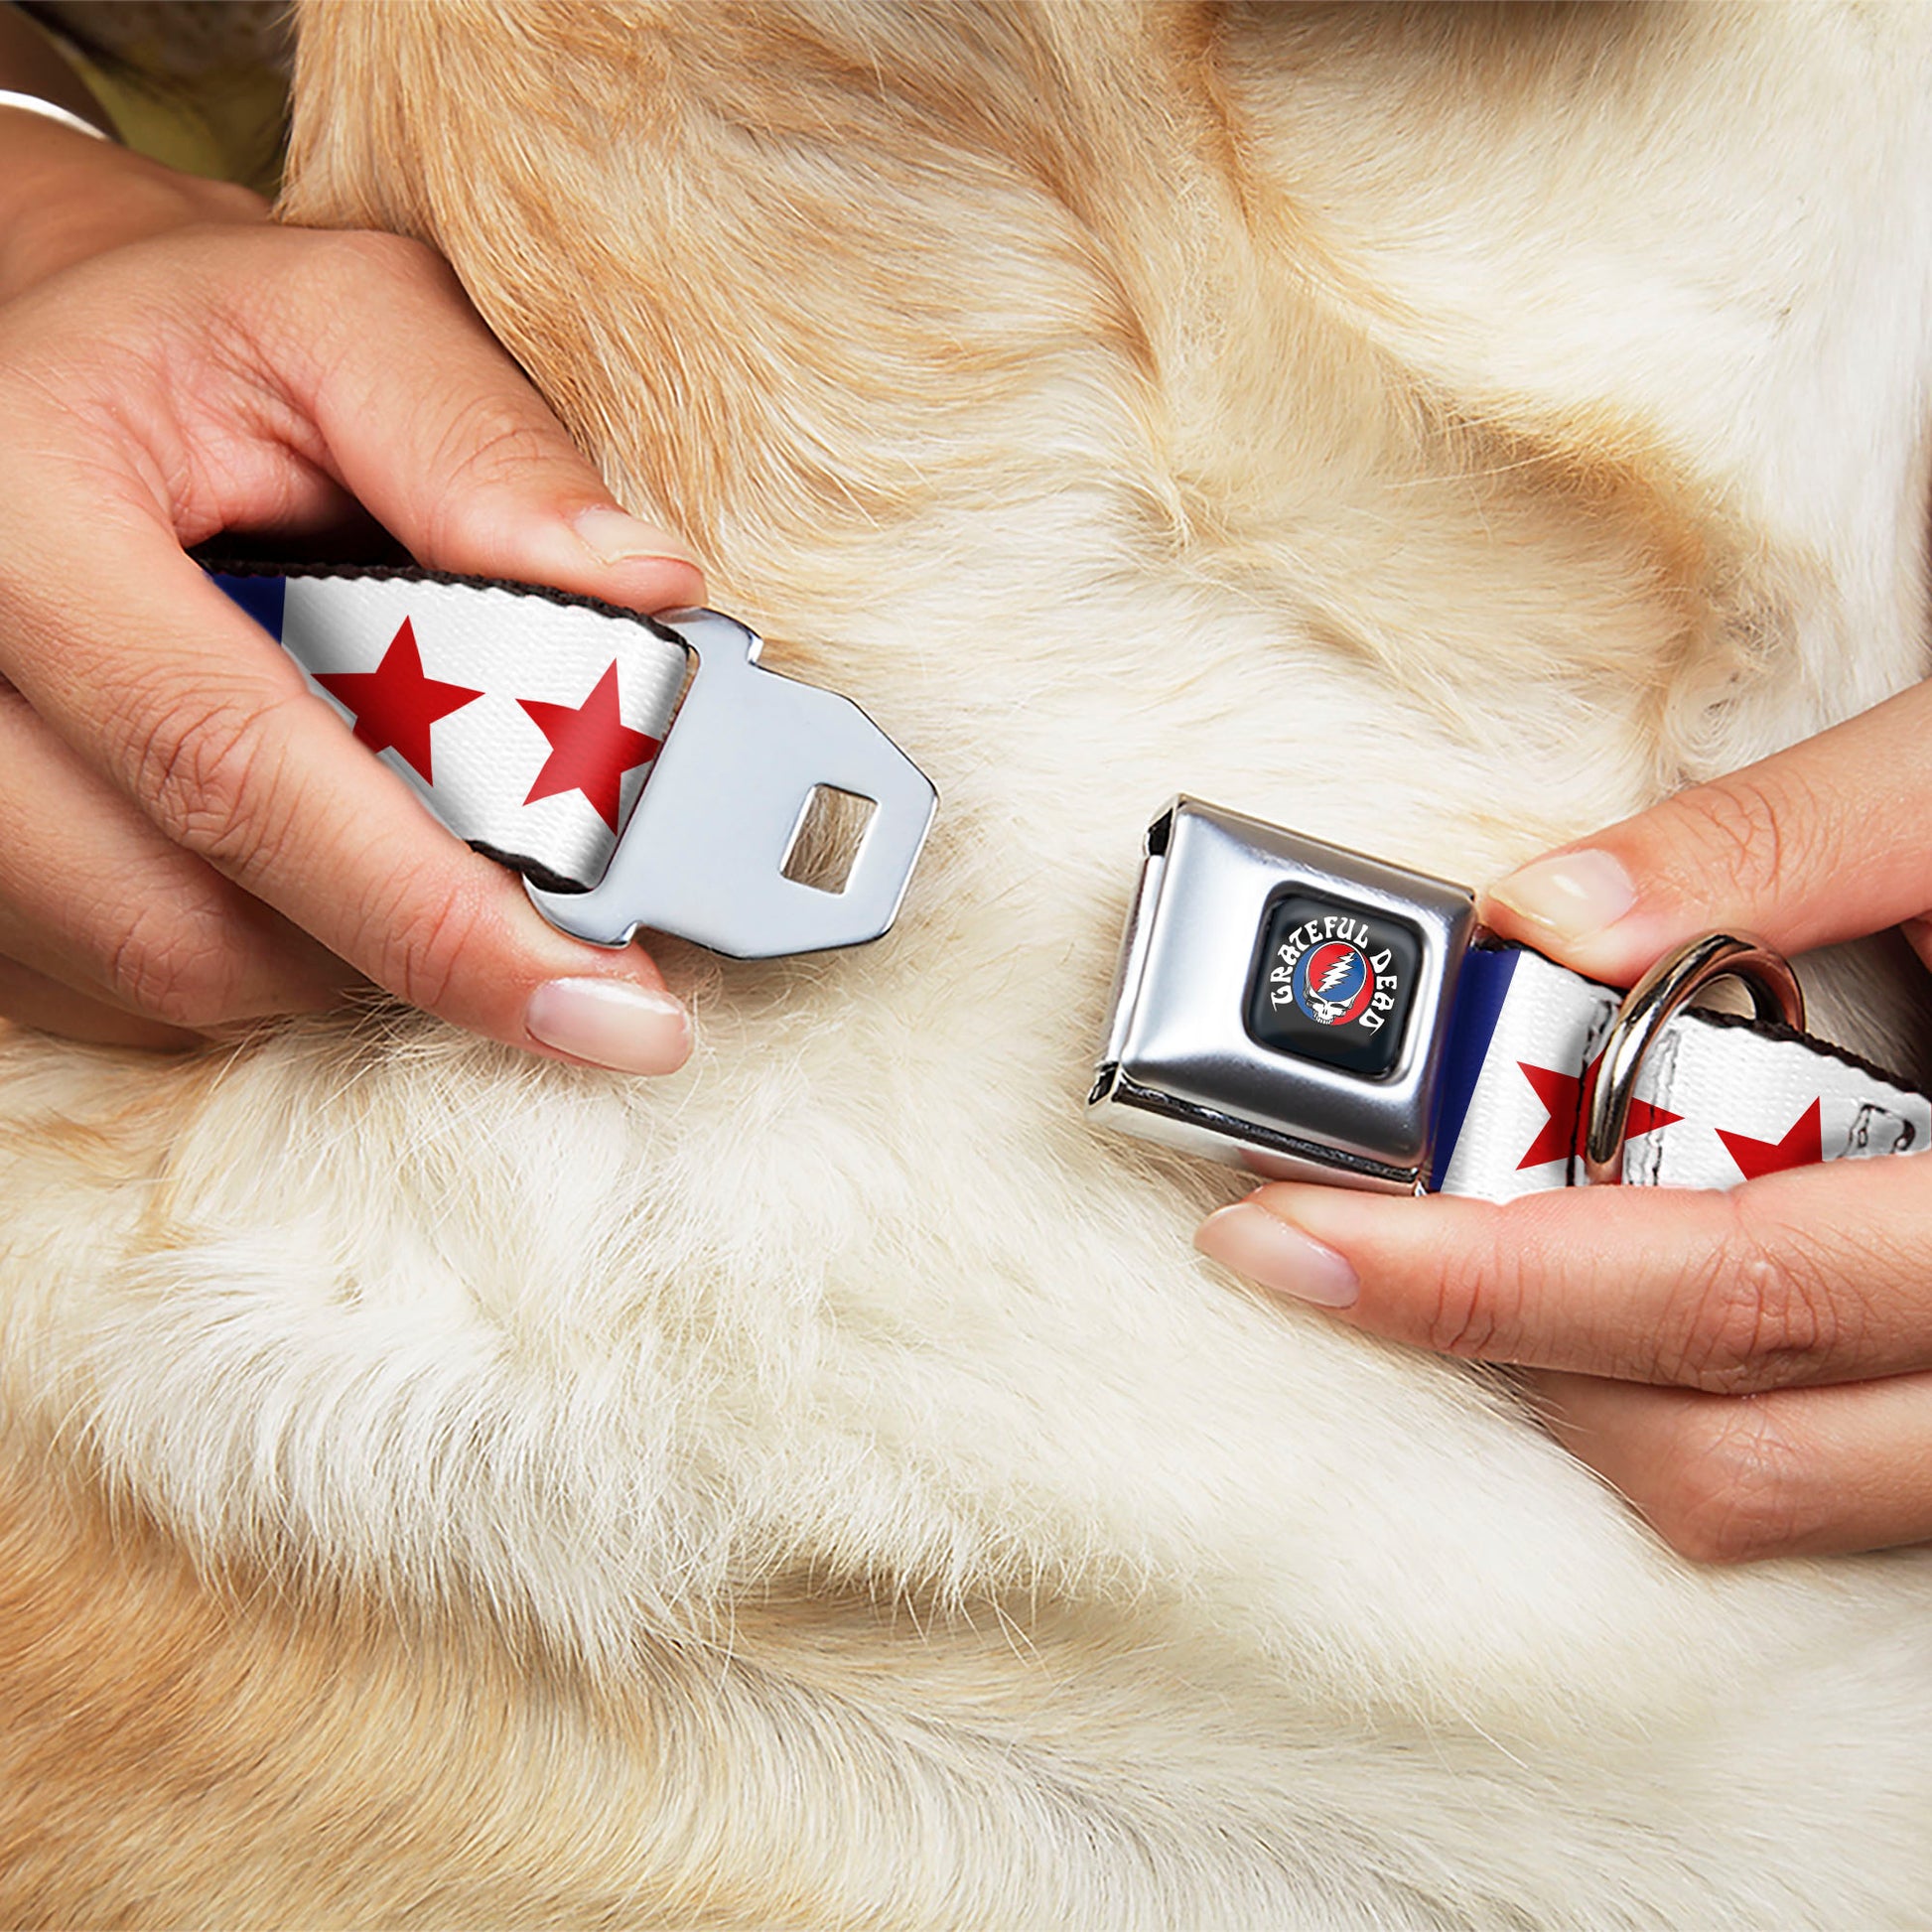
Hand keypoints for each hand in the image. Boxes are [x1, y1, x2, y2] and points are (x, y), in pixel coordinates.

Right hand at [0, 114, 704, 1067]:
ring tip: (431, 847)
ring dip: (343, 948)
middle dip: (411, 948)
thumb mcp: (341, 321)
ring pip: (165, 973)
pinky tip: (323, 857)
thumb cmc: (197, 340)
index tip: (607, 1007)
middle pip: (189, 921)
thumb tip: (647, 591)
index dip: (433, 913)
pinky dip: (266, 949)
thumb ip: (482, 444)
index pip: (234, 767)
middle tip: (568, 942)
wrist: (40, 363)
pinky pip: (124, 985)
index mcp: (16, 514)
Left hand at [1197, 678, 1931, 1562]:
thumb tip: (1543, 914)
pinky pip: (1819, 1474)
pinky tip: (1589, 1284)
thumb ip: (1780, 841)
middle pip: (1724, 1441)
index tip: (1284, 1230)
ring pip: (1768, 1492)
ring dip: (1573, 1389)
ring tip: (1436, 1255)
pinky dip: (1676, 1398)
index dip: (1481, 1278)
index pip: (1727, 1285)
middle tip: (1311, 1241)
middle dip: (1484, 1345)